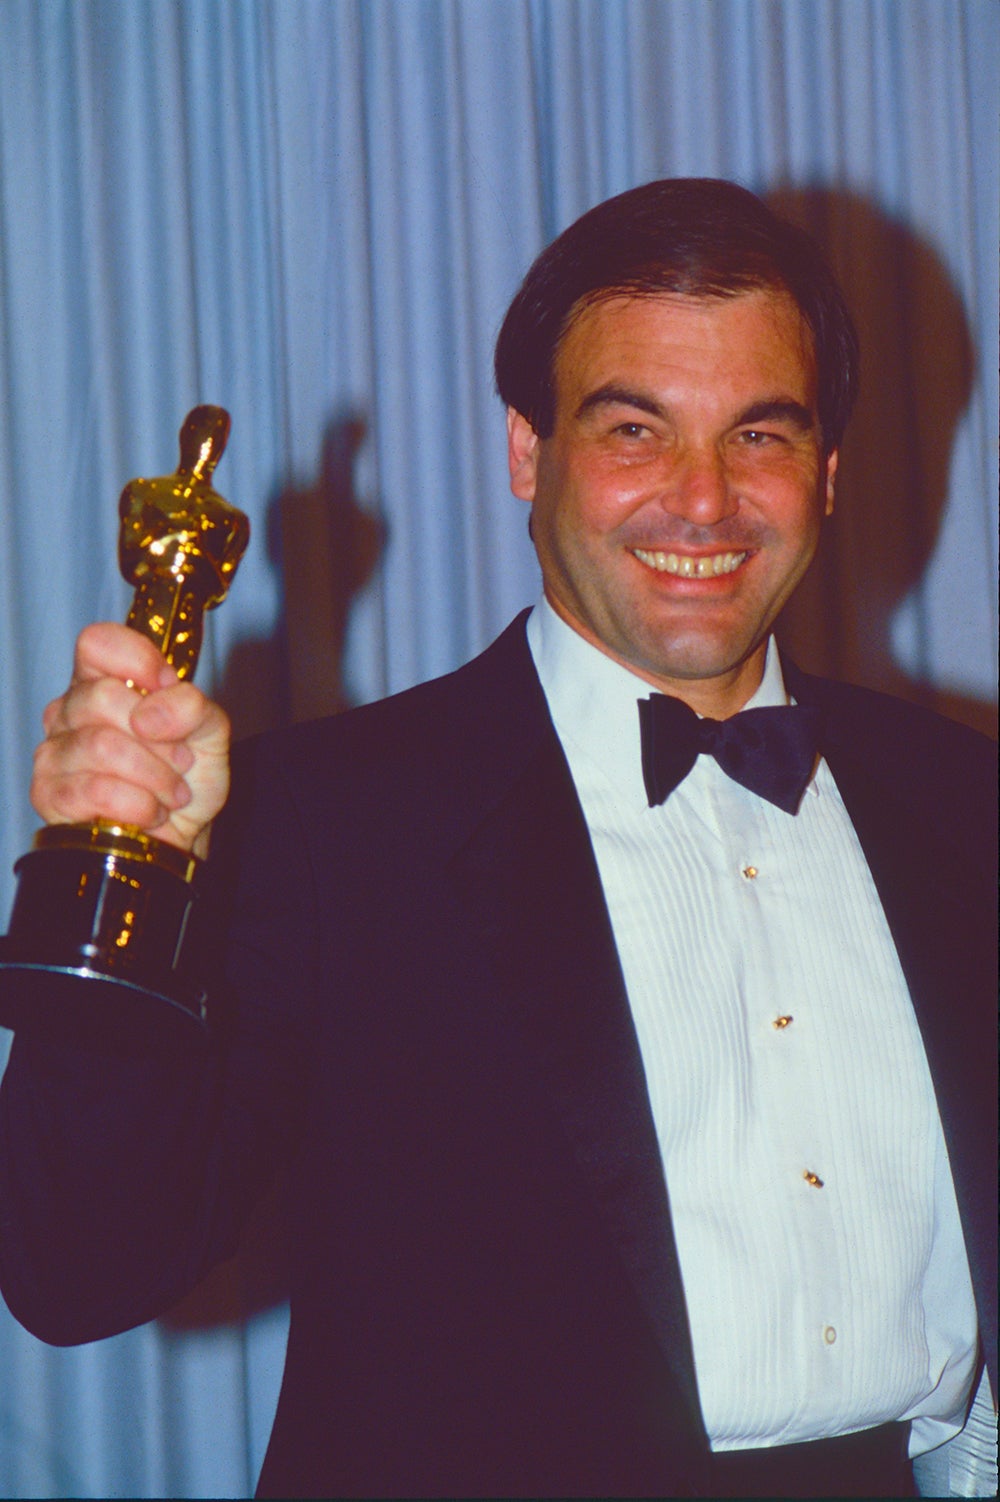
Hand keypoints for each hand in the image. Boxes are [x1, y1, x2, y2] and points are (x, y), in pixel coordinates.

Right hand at [31, 623, 231, 857]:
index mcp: (105, 679)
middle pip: (101, 695)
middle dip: (158, 737)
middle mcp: (71, 710)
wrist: (179, 835)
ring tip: (171, 792)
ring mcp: (54, 751)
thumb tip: (151, 713)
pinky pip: (95, 790)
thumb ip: (192, 705)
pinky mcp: (48, 794)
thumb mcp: (209, 730)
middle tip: (180, 760)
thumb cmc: (186, 776)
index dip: (136, 659)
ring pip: (101, 745)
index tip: (167, 686)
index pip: (98, 642)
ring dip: (154, 776)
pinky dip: (138, 805)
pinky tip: (149, 812)